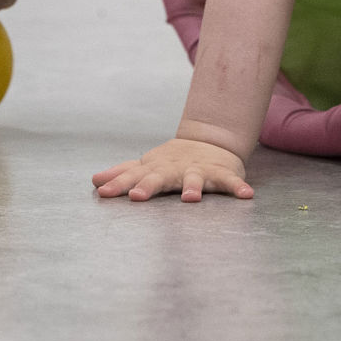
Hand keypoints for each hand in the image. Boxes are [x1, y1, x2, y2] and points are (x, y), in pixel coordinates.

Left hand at [92, 137, 253, 203]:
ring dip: (192, 187)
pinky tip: (246, 195)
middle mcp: (174, 170)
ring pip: (194, 179)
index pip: (132, 177)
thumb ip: (122, 174)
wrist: (211, 142)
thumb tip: (94, 181)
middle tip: (137, 196)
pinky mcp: (221, 174)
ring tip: (190, 198)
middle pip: (158, 178)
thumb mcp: (147, 166)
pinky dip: (239, 187)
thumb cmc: (172, 162)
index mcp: (155, 170)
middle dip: (148, 186)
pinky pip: (231, 182)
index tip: (102, 194)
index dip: (118, 185)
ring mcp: (198, 171)